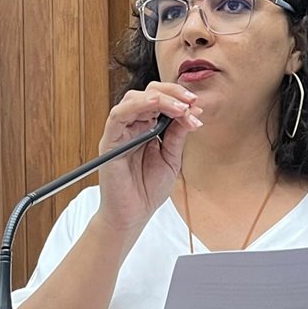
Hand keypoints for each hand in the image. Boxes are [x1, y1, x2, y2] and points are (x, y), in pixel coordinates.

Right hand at [93, 83, 203, 236]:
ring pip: (133, 99)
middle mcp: (131, 126)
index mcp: (145, 128)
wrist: (133, 216)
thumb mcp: (171, 159)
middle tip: (191, 102)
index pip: (160, 101)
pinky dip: (137, 106)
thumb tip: (190, 113)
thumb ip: (177, 136)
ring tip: (180, 107)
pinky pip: (118, 116)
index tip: (197, 106)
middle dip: (172, 93)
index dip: (179, 98)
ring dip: (159, 98)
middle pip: (147, 93)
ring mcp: (119, 133)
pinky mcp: (110, 141)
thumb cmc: (148, 190)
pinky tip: (155, 105)